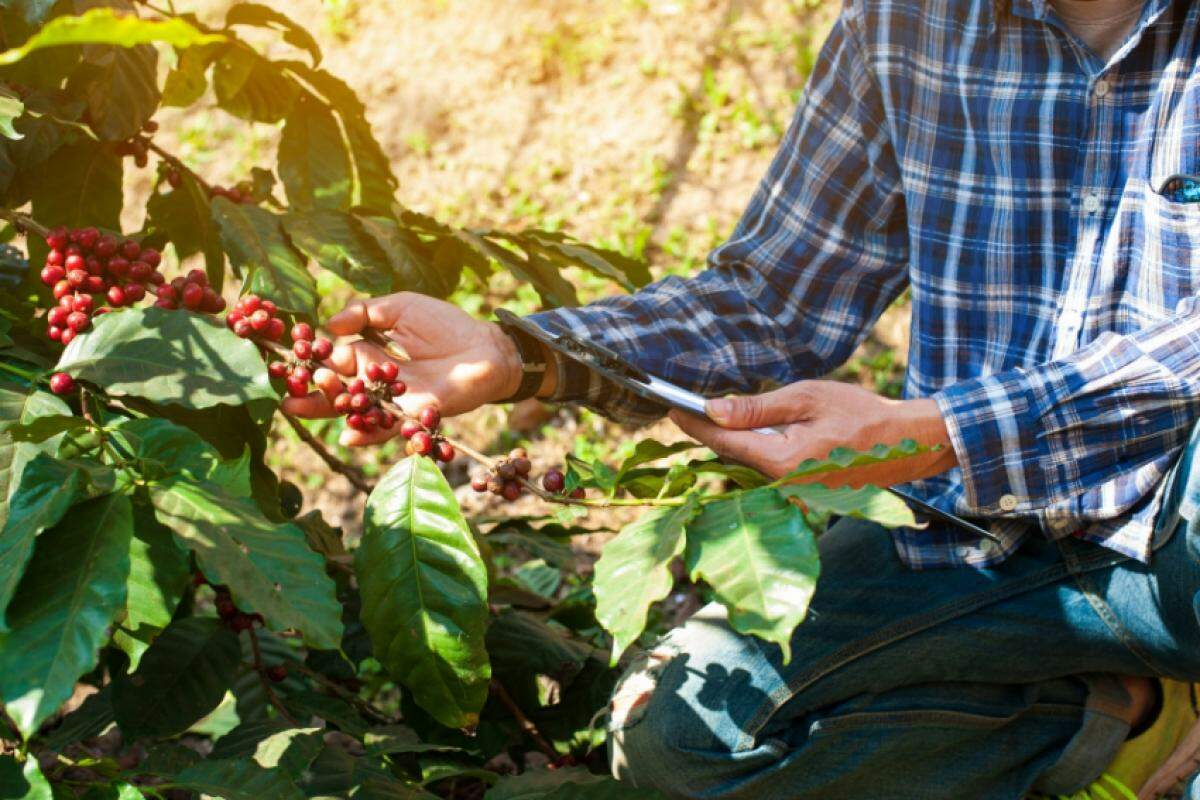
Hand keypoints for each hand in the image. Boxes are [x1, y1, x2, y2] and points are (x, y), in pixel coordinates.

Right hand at [282, 293, 525, 445]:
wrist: (486, 348)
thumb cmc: (445, 324)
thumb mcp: (401, 307)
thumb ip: (365, 312)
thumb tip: (329, 324)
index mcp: (367, 354)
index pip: (332, 361)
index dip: (311, 363)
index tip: (288, 363)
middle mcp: (375, 382)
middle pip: (337, 391)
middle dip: (312, 393)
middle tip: (289, 394)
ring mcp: (393, 401)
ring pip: (356, 410)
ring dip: (333, 410)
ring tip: (307, 406)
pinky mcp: (414, 415)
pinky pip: (388, 428)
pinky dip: (369, 433)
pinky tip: (350, 434)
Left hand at [669, 380, 957, 486]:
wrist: (908, 443)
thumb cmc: (862, 415)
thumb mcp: (806, 399)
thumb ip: (757, 408)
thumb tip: (714, 409)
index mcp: (782, 462)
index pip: (724, 441)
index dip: (695, 424)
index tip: (671, 409)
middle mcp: (783, 487)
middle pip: (732, 457)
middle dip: (710, 434)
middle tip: (684, 410)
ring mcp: (794, 496)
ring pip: (748, 468)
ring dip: (730, 445)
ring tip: (709, 421)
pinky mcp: (803, 496)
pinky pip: (767, 475)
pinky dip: (754, 455)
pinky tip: (749, 437)